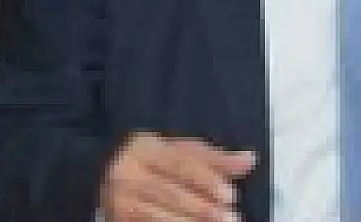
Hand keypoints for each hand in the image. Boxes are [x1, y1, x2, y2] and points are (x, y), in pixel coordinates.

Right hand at [101, 132, 255, 221]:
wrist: (111, 180)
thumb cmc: (154, 165)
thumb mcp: (182, 154)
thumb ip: (215, 159)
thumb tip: (249, 160)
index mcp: (143, 146)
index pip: (180, 163)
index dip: (207, 179)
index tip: (230, 195)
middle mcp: (125, 171)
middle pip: (171, 191)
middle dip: (203, 207)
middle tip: (230, 217)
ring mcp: (118, 198)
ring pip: (159, 213)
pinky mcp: (118, 218)